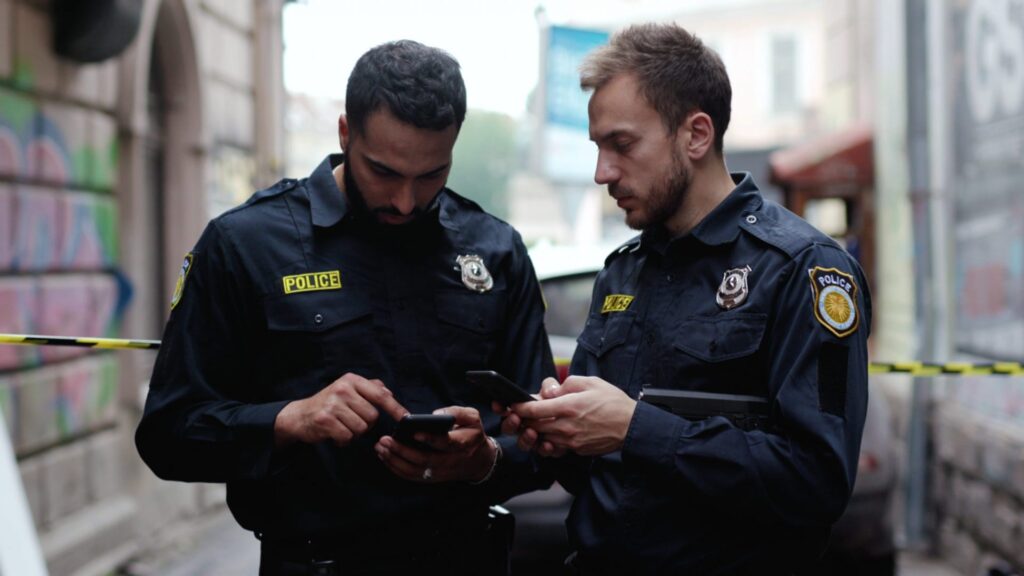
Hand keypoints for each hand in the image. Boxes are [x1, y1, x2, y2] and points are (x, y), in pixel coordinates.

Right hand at [274, 373, 407, 446]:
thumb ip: (370, 389)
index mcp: (351, 380)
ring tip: (341, 426)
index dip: (396, 408)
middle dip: (365, 423)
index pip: (380, 395)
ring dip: (354, 432)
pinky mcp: (325, 420)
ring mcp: (333, 404)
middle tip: (350, 420)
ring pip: (361, 428)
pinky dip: (343, 439)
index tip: (407, 418)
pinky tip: (334, 433)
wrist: (300, 415)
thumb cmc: (329, 404)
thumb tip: (390, 394)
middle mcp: (343, 389)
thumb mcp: (348, 390)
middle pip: (372, 416)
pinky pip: (348, 436)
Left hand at [375, 406, 496, 482]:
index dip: (431, 439)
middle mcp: (450, 461)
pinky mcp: (432, 478)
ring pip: (415, 471)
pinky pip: (412, 476)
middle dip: (402, 451)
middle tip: (386, 440)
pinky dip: (396, 468)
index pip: (446, 444)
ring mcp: (440, 472)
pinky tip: (385, 457)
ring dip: (395, 461)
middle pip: (425, 460)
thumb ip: (457, 412)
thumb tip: (435, 414)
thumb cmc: (472, 434)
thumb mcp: (472, 417)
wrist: (478, 460)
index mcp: (462, 444)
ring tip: (381, 448)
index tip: (415, 433)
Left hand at [510, 375, 635, 455]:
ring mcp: (571, 441)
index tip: (514, 404)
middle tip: (521, 414)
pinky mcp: (577, 449)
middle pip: (534, 426)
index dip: (520, 407)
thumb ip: (568, 384)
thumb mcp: (591, 383)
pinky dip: (549, 440)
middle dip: (524, 420)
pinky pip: (556, 446)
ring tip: (536, 422)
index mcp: (569, 406)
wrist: (631, 426)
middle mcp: (567, 426)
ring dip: (536, 431)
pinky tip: (552, 432)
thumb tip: (552, 391)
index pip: (534, 409)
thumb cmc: (613, 402)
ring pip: (542, 438)